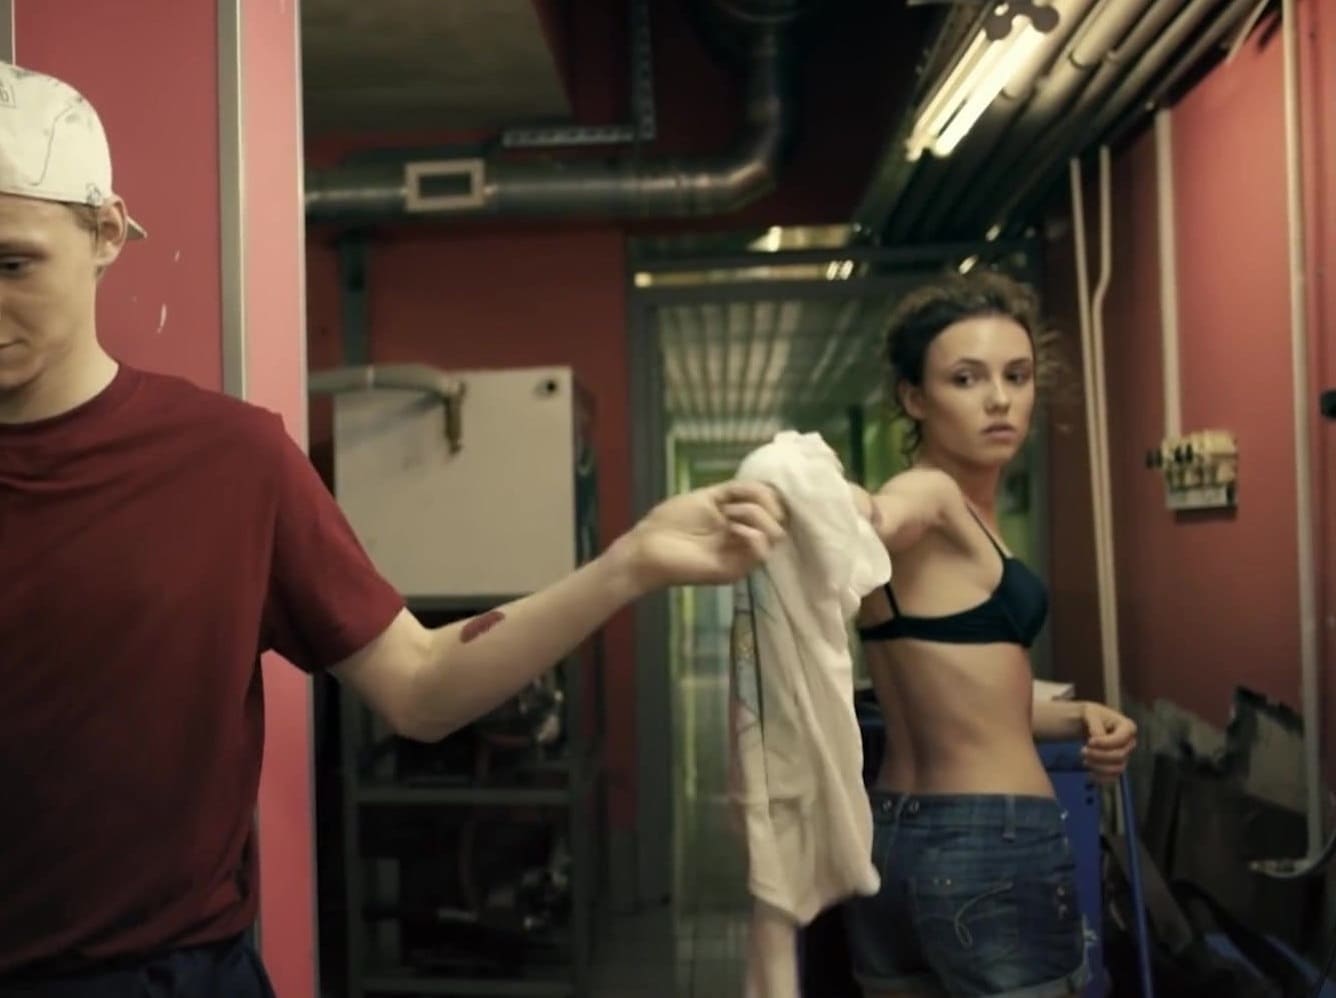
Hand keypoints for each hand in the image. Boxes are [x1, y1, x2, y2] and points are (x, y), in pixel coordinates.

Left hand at [616, 481, 785, 590]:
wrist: (647, 547)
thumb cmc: (671, 521)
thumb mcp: (708, 496)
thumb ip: (737, 491)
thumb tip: (768, 490)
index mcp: (739, 521)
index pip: (773, 506)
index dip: (768, 494)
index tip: (745, 490)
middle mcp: (744, 539)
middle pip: (779, 519)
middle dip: (761, 504)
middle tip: (731, 506)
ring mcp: (741, 556)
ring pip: (774, 535)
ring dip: (754, 516)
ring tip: (729, 517)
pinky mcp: (735, 570)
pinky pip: (761, 552)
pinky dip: (753, 535)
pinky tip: (733, 529)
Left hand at [1080, 702, 1136, 782]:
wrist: (1086, 724)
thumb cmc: (1091, 715)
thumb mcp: (1090, 712)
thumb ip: (1095, 724)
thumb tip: (1098, 737)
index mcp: (1127, 727)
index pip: (1120, 740)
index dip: (1105, 743)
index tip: (1089, 741)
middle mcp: (1130, 743)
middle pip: (1119, 756)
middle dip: (1099, 756)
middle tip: (1082, 751)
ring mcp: (1125, 756)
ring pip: (1117, 769)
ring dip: (1099, 768)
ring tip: (1085, 761)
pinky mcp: (1117, 766)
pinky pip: (1114, 778)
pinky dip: (1102, 778)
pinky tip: (1089, 774)